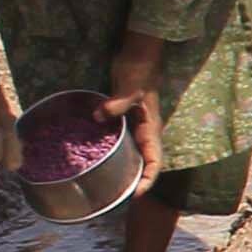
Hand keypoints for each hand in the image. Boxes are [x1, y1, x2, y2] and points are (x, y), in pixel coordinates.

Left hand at [106, 37, 165, 183]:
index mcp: (151, 128)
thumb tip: (99, 116)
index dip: (149, 180)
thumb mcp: (131, 86)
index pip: (155, 160)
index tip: (136, 194)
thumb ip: (118, 103)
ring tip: (109, 184)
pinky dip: (112, 153)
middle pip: (145, 163)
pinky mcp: (124, 120)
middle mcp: (145, 131)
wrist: (138, 55)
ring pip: (133, 154)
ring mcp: (135, 126)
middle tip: (118, 197)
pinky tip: (96, 157)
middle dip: (136, 182)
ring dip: (125, 170)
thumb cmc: (139, 70)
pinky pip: (120, 142)